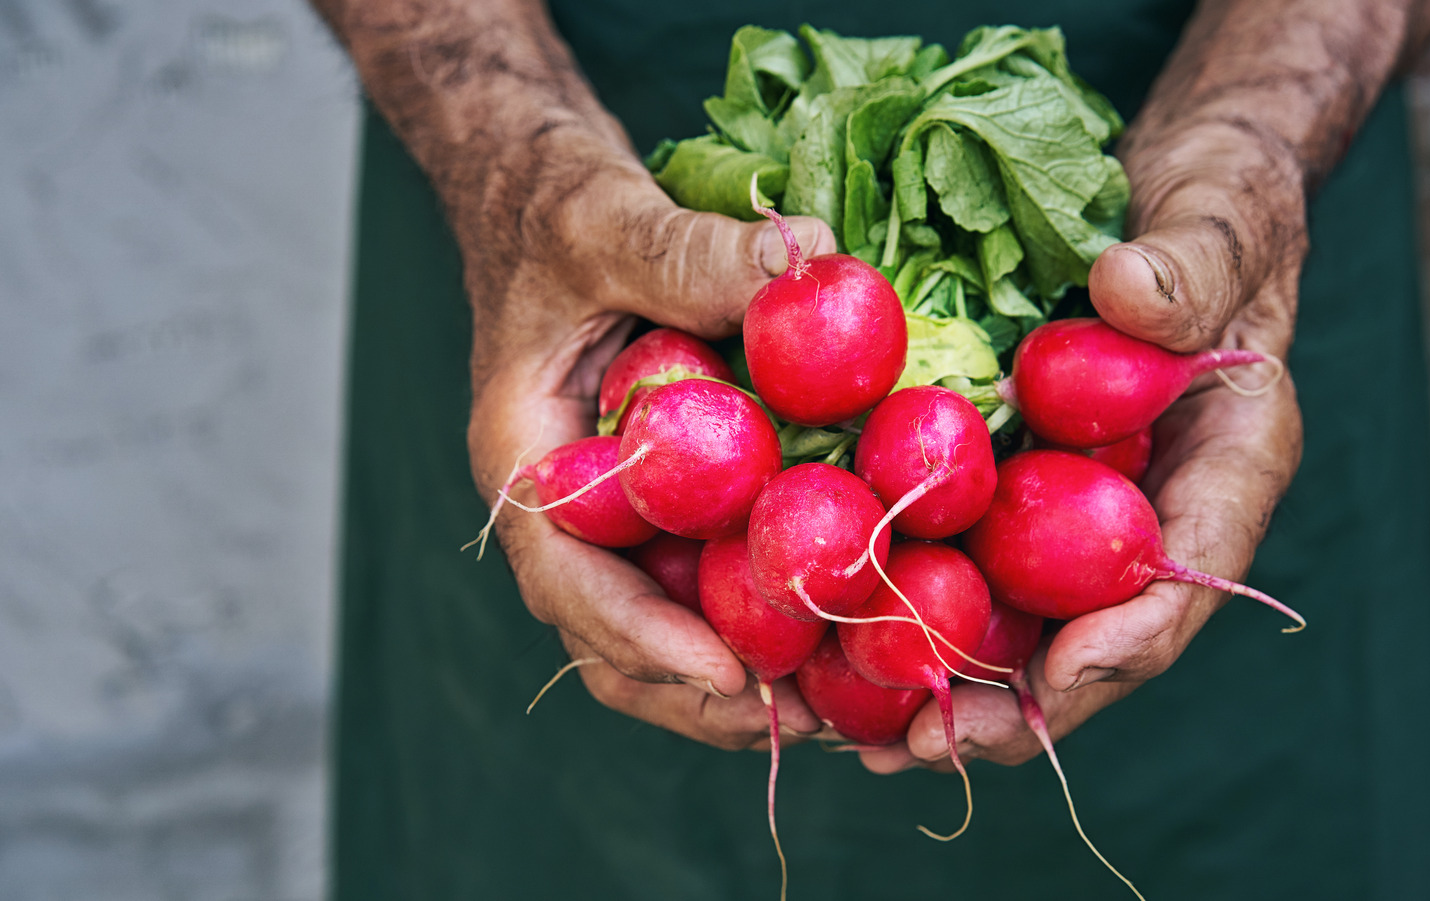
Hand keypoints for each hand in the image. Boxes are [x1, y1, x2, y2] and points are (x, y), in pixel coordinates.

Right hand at [463, 134, 835, 741]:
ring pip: (660, 627)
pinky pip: (703, 576)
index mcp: (527, 461)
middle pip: (611, 638)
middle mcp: (567, 509)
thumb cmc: (559, 215)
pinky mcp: (666, 501)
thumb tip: (809, 264)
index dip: (643, 636)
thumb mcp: (610, 221)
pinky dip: (760, 612)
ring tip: (832, 707)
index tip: (731, 674)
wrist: (547, 205)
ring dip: (735, 677)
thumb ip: (687, 252)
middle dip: (699, 692)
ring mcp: (616, 513)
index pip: (567, 575)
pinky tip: (839, 626)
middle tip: (802, 719)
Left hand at [860, 99, 1307, 775]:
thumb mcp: (1218, 218)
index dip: (1127, 638)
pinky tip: (840, 638)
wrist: (1164, 200)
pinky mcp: (1013, 481)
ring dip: (950, 682)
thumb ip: (1190, 264)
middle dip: (1015, 703)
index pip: (1188, 575)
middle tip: (930, 747)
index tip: (1060, 678)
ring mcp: (1078, 503)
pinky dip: (916, 601)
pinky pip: (968, 554)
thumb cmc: (1215, 207)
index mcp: (1224, 467)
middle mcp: (1150, 508)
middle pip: (1091, 633)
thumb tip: (1130, 295)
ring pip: (1021, 617)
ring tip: (867, 734)